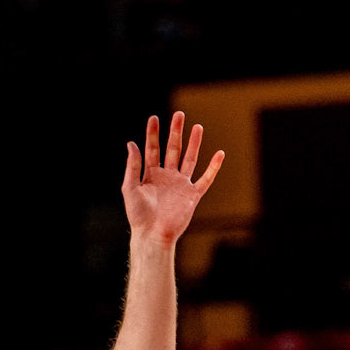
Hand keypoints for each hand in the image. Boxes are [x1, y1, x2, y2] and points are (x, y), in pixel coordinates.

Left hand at [121, 111, 223, 245]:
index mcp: (151, 174)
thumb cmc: (138, 215)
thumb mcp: (130, 187)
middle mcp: (167, 177)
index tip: (154, 118)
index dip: (153, 134)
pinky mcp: (192, 195)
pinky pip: (205, 179)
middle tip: (179, 114)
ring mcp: (180, 185)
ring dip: (194, 143)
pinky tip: (219, 154)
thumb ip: (132, 166)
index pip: (153, 149)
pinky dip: (213, 167)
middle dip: (176, 132)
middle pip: (173, 149)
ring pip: (190, 159)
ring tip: (198, 127)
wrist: (152, 235)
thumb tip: (131, 144)